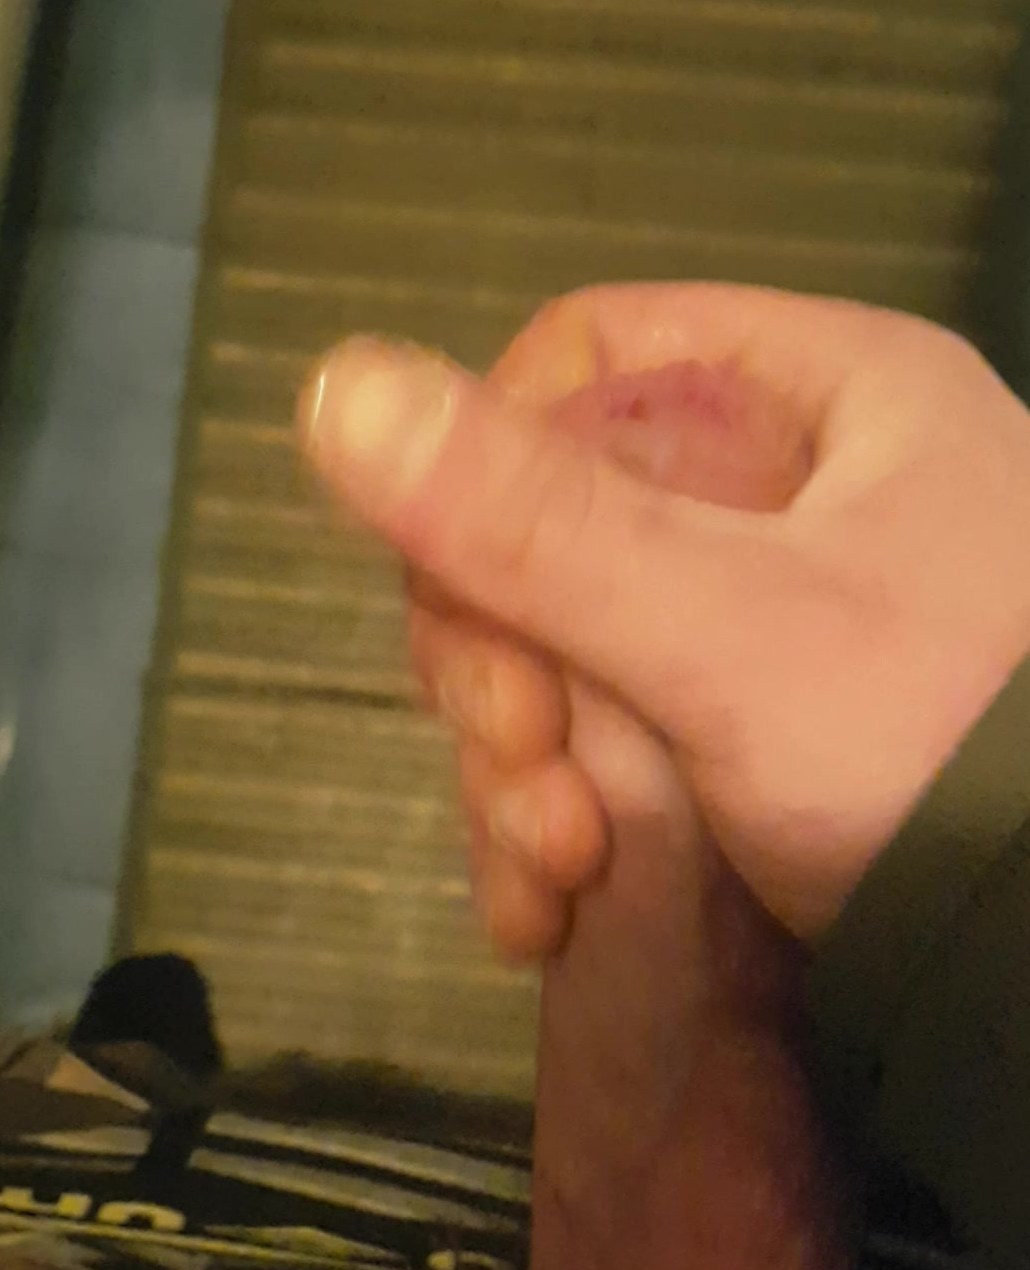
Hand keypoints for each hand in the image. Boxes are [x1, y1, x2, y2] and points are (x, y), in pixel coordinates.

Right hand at [299, 283, 1029, 940]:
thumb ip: (534, 523)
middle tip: (516, 762)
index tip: (456, 576)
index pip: (594, 358)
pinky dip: (564, 818)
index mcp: (826, 398)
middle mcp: (801, 492)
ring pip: (571, 646)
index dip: (492, 451)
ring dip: (520, 765)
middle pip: (561, 518)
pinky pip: (618, 737)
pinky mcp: (762, 738)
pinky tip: (545, 911)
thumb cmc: (936, 754)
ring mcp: (779, 623)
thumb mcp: (729, 636)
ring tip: (550, 875)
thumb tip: (333, 384)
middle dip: (505, 660)